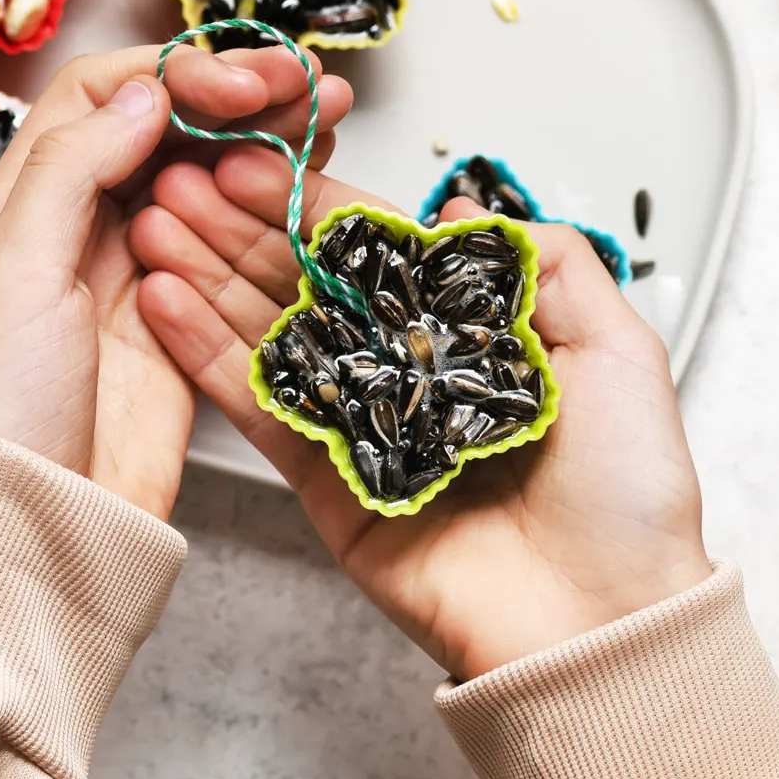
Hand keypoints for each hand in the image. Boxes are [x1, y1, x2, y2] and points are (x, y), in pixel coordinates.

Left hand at [0, 43, 351, 521]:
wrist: (32, 528)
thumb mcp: (13, 274)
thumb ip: (71, 171)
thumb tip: (145, 93)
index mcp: (23, 204)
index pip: (103, 99)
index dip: (177, 75)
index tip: (242, 80)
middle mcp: (78, 228)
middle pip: (164, 131)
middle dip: (238, 95)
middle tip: (309, 81)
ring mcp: (133, 274)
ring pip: (206, 179)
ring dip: (265, 138)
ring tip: (330, 113)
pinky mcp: (180, 323)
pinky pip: (232, 244)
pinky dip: (272, 203)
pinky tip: (313, 178)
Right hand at [129, 150, 708, 677]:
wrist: (605, 620)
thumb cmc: (627, 496)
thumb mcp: (616, 349)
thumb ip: (547, 263)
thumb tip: (461, 209)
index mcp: (471, 334)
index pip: (376, 250)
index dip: (311, 203)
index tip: (255, 158)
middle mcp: (409, 373)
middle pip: (306, 283)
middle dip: (239, 228)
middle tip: (178, 180)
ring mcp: (361, 426)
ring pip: (268, 334)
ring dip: (206, 276)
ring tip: (152, 223)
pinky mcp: (326, 485)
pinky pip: (259, 408)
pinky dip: (206, 356)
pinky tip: (164, 301)